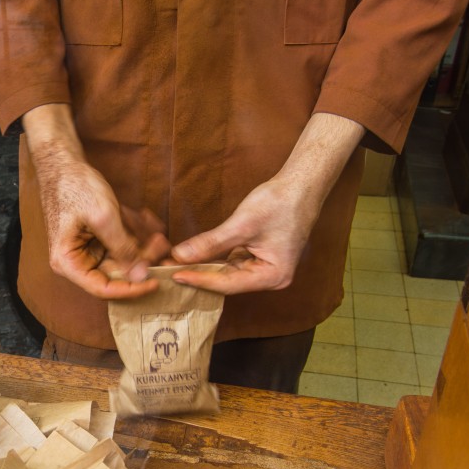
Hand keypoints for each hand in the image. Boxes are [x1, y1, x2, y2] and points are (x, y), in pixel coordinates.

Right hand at [23, 104, 168, 298]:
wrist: (64, 162)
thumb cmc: (75, 187)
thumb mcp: (103, 217)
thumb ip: (123, 249)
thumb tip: (141, 275)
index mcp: (69, 263)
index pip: (103, 289)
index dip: (132, 289)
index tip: (157, 281)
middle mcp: (76, 261)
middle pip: (116, 272)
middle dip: (142, 257)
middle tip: (163, 243)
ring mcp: (87, 249)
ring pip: (122, 256)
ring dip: (140, 241)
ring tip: (155, 226)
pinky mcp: (96, 238)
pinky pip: (120, 242)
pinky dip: (133, 230)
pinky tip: (143, 217)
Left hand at [170, 176, 318, 293]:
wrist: (301, 184)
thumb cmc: (279, 203)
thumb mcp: (241, 225)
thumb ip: (210, 243)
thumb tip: (180, 255)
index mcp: (274, 277)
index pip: (228, 284)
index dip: (200, 280)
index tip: (174, 275)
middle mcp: (270, 279)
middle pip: (227, 282)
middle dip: (199, 274)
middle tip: (168, 271)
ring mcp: (264, 269)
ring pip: (227, 273)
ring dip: (203, 267)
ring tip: (174, 265)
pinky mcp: (258, 258)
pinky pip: (231, 262)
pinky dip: (213, 258)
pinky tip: (192, 256)